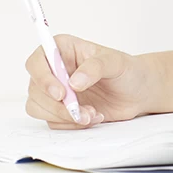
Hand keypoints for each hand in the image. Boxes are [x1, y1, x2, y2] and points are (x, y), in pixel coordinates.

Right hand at [23, 36, 161, 128]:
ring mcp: (54, 91)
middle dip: (58, 104)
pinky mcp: (59, 109)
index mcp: (62, 50)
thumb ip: (95, 68)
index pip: (37, 61)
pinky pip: (53, 121)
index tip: (61, 93)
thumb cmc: (127, 70)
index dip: (43, 78)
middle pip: (35, 89)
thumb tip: (73, 82)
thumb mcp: (116, 62)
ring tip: (92, 113)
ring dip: (64, 116)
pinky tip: (93, 117)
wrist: (138, 92)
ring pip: (39, 108)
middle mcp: (54, 70)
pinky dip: (72, 123)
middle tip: (80, 109)